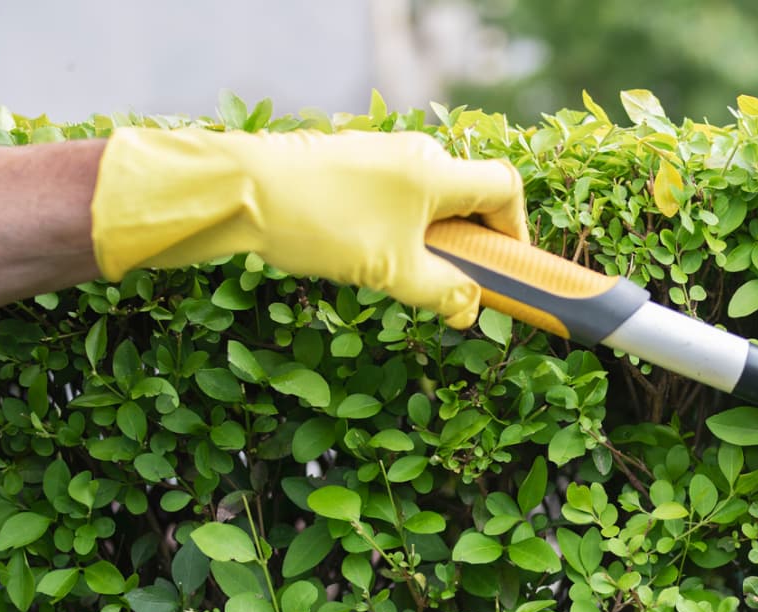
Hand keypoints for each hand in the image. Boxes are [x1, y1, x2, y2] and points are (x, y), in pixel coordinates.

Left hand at [89, 128, 526, 327]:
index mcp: (437, 172)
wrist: (241, 191)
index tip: (505, 266)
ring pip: (429, 196)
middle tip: (454, 280)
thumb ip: (442, 293)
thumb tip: (470, 312)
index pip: (505, 188)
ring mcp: (381, 153)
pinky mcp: (351, 161)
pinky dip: (400, 224)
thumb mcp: (392, 272)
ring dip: (431, 236)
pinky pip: (396, 192)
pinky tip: (367, 252)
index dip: (515, 229)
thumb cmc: (322, 225)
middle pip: (468, 193)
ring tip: (403, 273)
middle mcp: (415, 153)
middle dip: (469, 240)